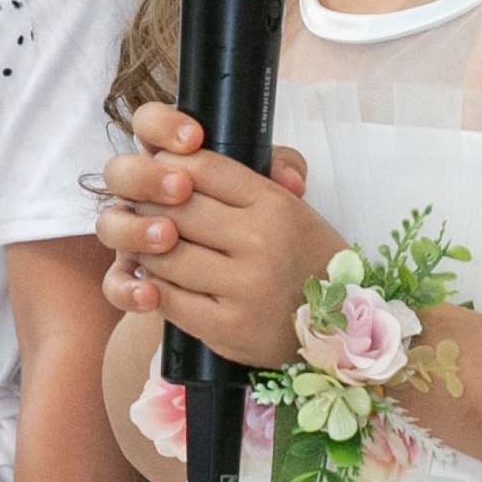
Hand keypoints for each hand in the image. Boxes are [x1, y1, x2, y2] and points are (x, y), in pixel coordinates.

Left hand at [95, 105, 326, 362]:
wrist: (339, 326)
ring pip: (165, 255)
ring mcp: (244, 287)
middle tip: (143, 209)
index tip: (162, 172)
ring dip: (148, 249)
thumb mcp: (292, 207)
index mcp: (276, 204)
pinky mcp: (228, 327)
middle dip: (151, 206)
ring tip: (150, 246)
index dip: (172, 165)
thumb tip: (188, 154)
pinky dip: (153, 287)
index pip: (205, 167)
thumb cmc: (305, 259)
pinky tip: (156, 280)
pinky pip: (168, 298)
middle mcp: (261, 242)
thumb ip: (250, 175)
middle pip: (178, 209)